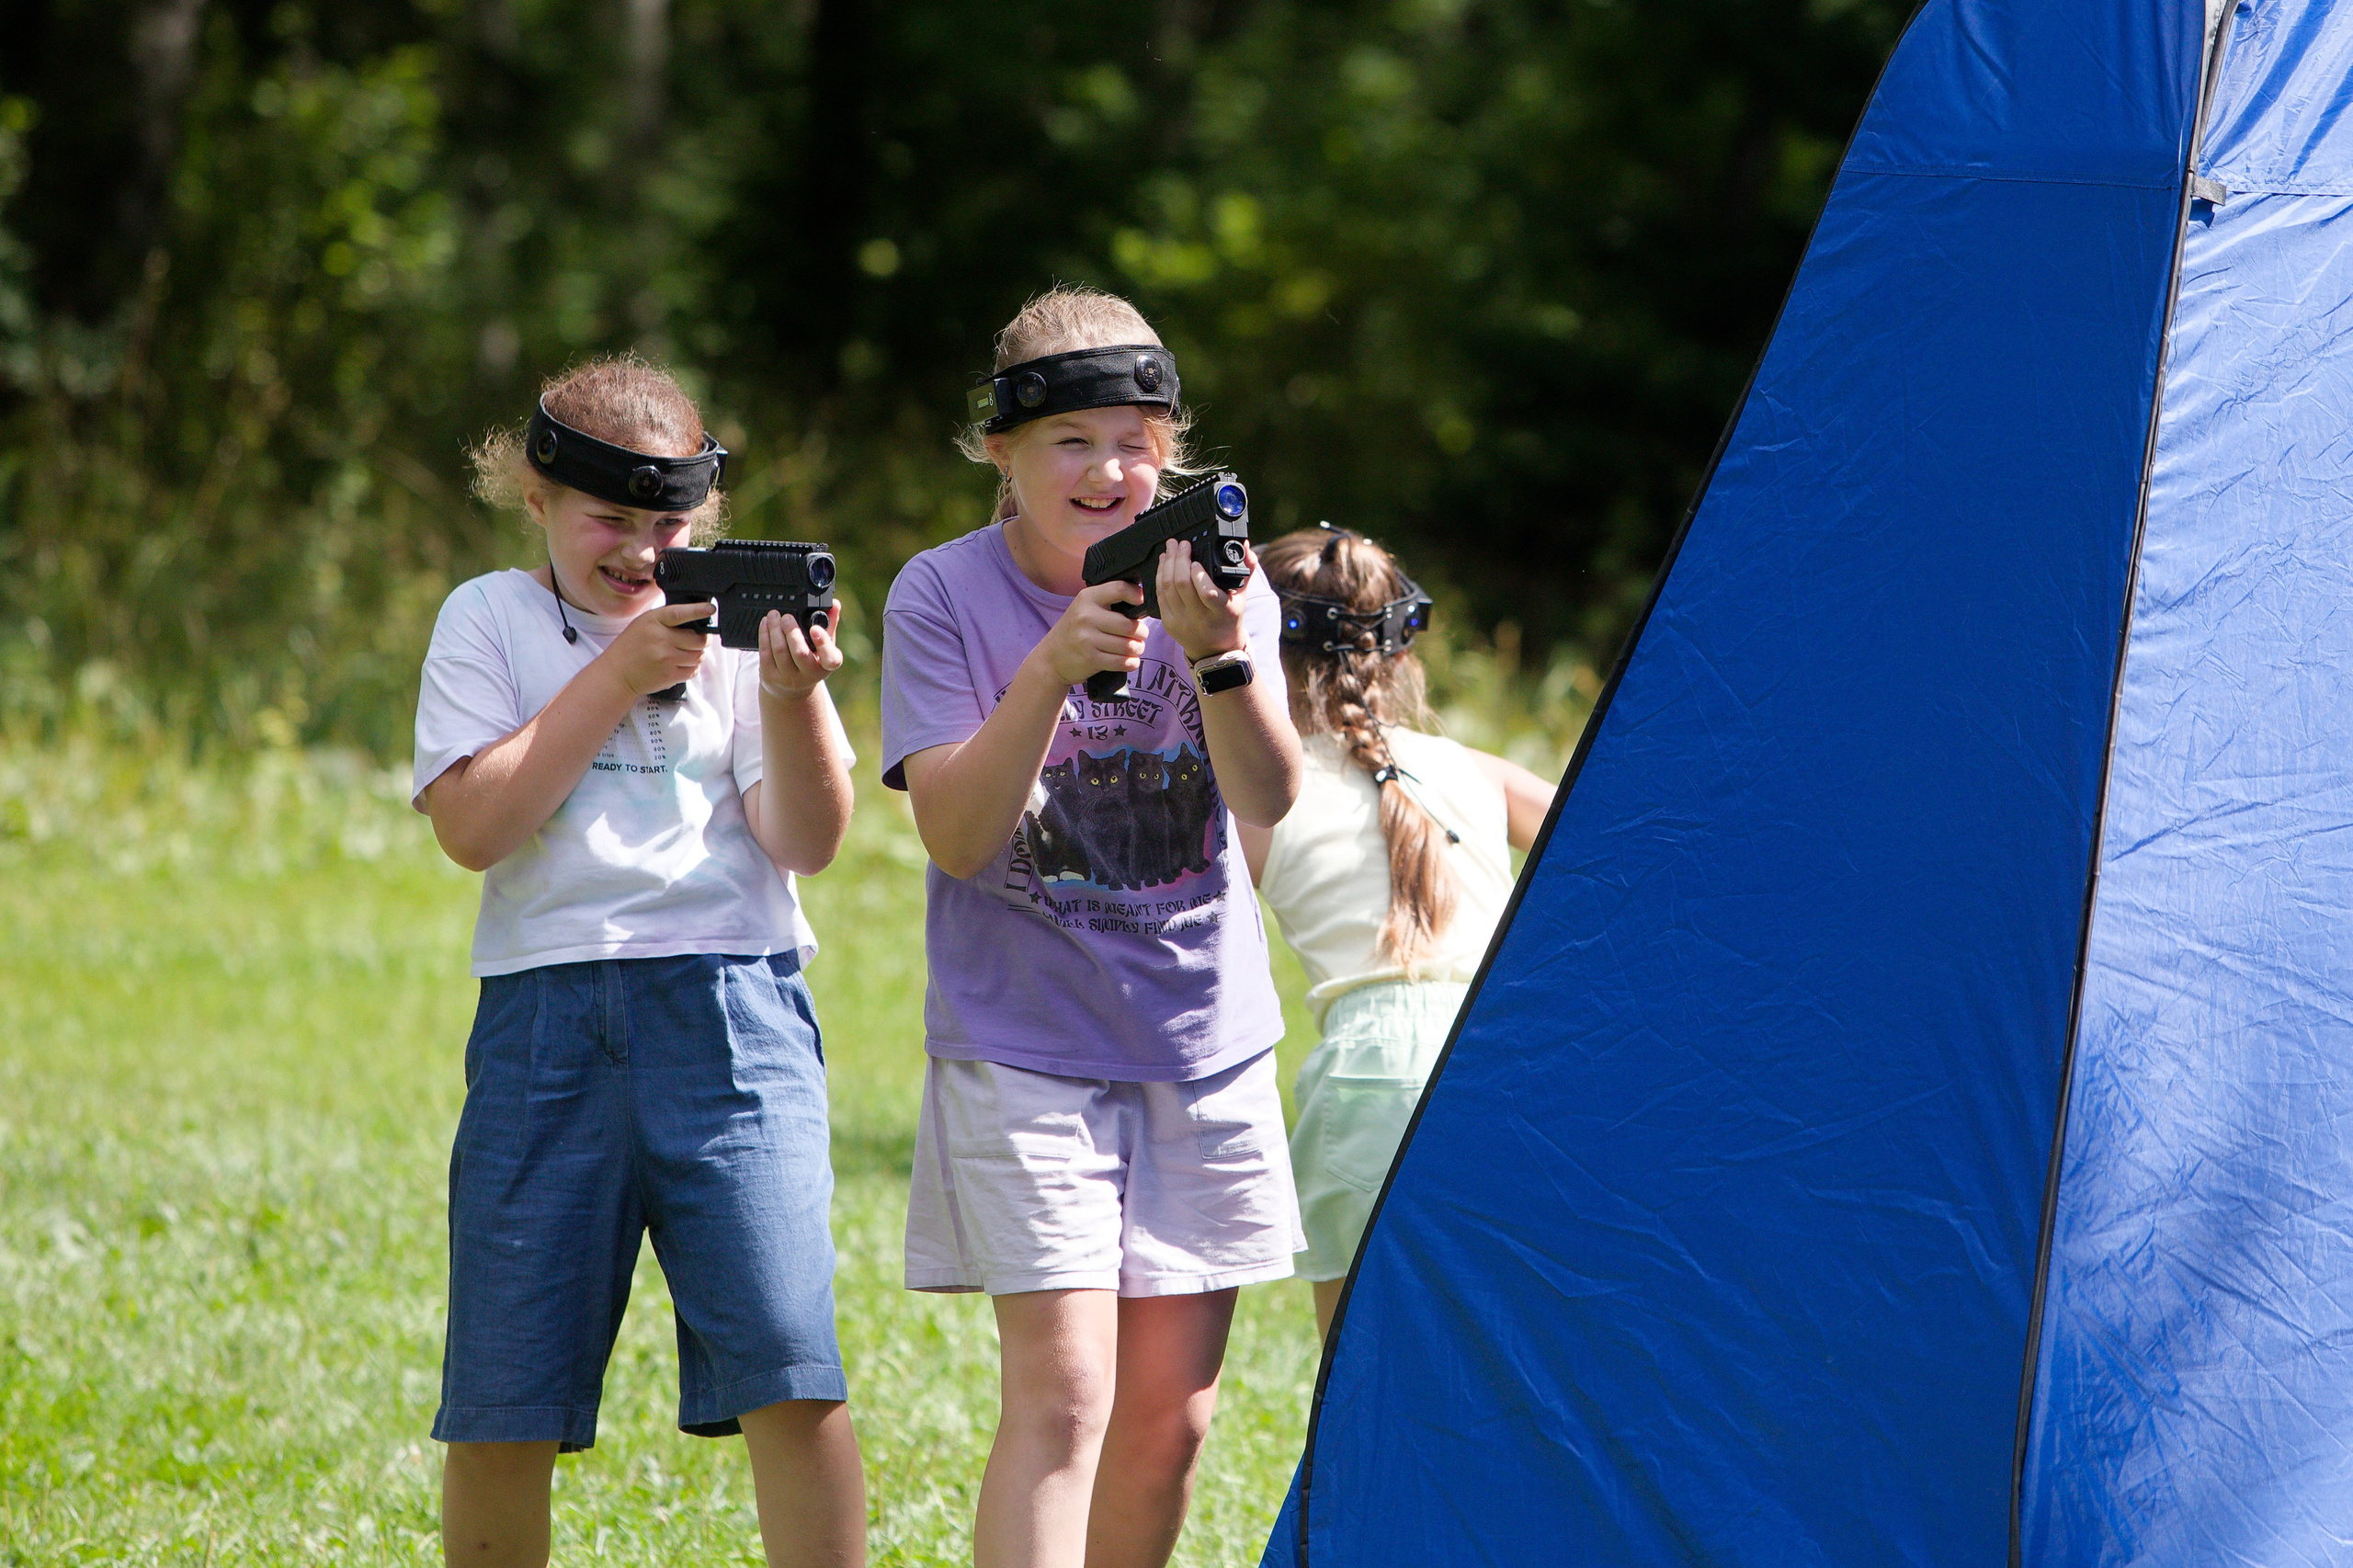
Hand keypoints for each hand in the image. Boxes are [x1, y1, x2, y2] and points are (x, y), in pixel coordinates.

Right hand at [603, 600, 713, 695]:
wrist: (617, 673)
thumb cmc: (631, 646)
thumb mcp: (644, 624)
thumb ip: (666, 620)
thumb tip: (694, 619)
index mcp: (654, 621)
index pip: (679, 613)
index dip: (697, 610)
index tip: (710, 609)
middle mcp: (661, 639)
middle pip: (698, 639)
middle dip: (702, 640)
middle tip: (697, 641)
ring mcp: (666, 658)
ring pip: (699, 656)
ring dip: (697, 655)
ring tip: (684, 654)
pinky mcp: (669, 675)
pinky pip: (693, 671)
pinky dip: (691, 668)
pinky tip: (680, 665)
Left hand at [759, 600, 845, 700]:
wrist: (792, 691)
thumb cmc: (811, 662)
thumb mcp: (824, 647)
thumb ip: (829, 624)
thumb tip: (834, 603)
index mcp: (826, 666)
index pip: (830, 658)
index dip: (822, 643)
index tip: (815, 629)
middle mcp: (809, 675)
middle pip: (799, 653)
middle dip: (791, 632)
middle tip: (787, 617)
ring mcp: (788, 678)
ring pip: (780, 651)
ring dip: (775, 629)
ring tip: (774, 615)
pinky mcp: (770, 677)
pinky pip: (765, 653)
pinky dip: (764, 635)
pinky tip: (765, 624)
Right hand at [1033, 580, 1148, 687]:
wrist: (1050, 658)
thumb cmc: (1074, 631)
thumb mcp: (1084, 608)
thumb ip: (1108, 602)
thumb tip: (1142, 601)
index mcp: (1087, 598)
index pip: (1119, 589)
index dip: (1137, 596)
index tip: (1143, 604)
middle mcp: (1086, 616)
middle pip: (1130, 625)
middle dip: (1141, 633)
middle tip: (1140, 635)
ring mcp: (1087, 638)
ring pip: (1129, 645)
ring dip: (1137, 649)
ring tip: (1134, 648)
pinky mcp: (1091, 659)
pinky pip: (1122, 662)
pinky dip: (1131, 663)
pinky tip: (1129, 661)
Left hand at [1154, 539, 1247, 661]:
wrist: (1215, 649)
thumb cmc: (1229, 618)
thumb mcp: (1242, 596)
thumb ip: (1246, 569)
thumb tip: (1245, 545)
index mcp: (1222, 612)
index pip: (1207, 593)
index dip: (1198, 574)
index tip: (1197, 560)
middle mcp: (1200, 618)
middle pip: (1182, 585)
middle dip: (1179, 559)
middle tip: (1181, 544)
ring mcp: (1182, 622)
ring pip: (1168, 588)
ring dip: (1167, 564)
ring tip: (1171, 548)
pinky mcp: (1169, 623)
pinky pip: (1160, 595)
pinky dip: (1159, 576)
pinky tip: (1163, 563)